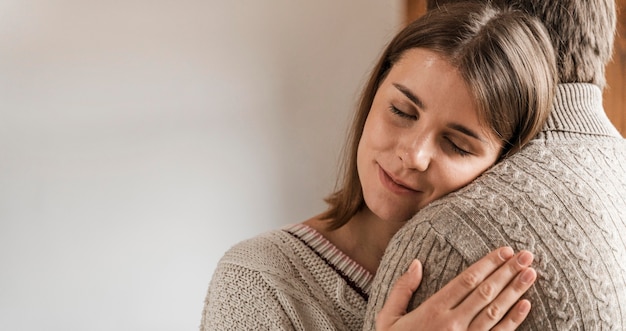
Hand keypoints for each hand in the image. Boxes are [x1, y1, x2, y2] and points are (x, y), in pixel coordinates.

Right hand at [376, 247, 535, 330]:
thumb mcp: (388, 318)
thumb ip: (402, 289)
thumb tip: (416, 263)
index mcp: (433, 310)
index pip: (467, 281)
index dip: (488, 264)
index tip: (504, 251)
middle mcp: (453, 323)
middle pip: (486, 292)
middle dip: (508, 272)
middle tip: (526, 255)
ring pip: (495, 312)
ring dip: (515, 291)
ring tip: (530, 273)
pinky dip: (514, 320)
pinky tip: (525, 305)